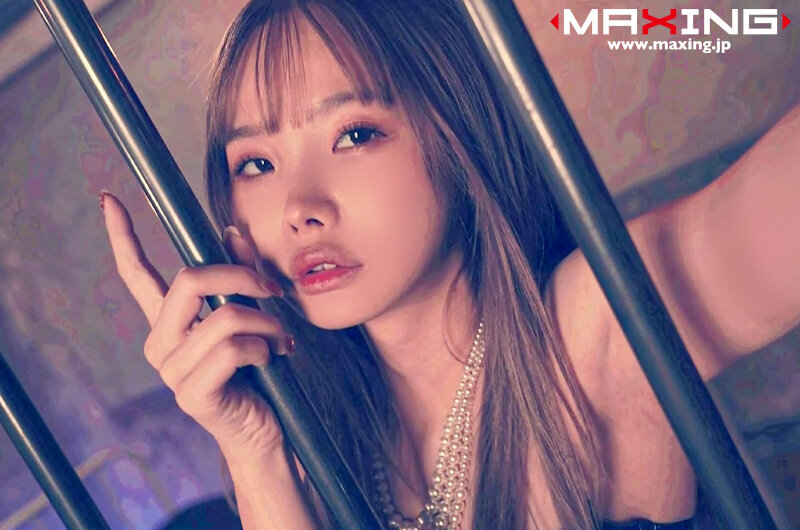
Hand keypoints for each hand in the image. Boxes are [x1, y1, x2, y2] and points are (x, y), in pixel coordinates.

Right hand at [101, 190, 289, 456]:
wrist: (267, 428)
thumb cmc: (259, 371)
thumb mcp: (253, 315)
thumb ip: (241, 275)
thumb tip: (232, 230)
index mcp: (170, 322)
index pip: (138, 275)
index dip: (123, 237)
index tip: (109, 201)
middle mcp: (161, 344)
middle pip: (189, 281)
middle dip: (242, 277)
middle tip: (274, 291)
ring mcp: (172, 371)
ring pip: (224, 317)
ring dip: (268, 324)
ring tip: (282, 340)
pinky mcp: (191, 394)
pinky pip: (233, 350)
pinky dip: (265, 349)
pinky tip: (273, 362)